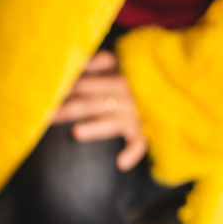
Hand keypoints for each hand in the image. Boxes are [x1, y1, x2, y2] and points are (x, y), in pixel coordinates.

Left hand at [52, 51, 147, 171]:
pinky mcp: (144, 130)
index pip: (90, 79)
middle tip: (45, 117)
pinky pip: (139, 143)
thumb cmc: (136, 78)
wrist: (177, 87)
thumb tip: (79, 60)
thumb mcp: (122, 63)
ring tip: (77, 133)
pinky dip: (132, 153)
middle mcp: (124, 95)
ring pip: (111, 122)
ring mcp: (134, 114)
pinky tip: (121, 163)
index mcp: (117, 76)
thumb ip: (101, 61)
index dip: (72, 83)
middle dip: (69, 108)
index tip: (51, 90)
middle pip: (90, 102)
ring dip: (96, 128)